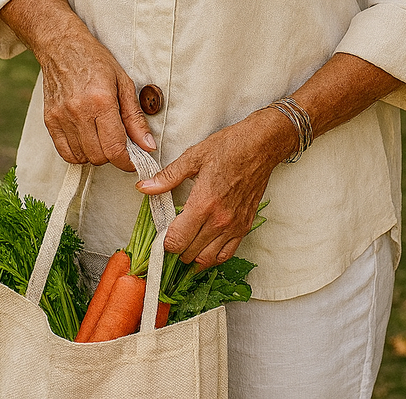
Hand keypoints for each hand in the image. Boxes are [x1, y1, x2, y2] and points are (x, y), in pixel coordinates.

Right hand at [40, 26, 155, 169]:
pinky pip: (64, 153)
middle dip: (113, 155)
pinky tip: (86, 139)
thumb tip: (147, 146)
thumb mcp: (124, 83)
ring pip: (82, 158)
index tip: (135, 160)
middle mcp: (79, 112)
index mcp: (101, 101)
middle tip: (118, 141)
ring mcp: (61, 117)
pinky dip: (78, 153)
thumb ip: (136, 118)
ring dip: (95, 154)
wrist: (62, 46)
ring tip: (101, 136)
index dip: (128, 161)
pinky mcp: (49, 121)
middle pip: (99, 156)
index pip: (115, 148)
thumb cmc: (96, 61)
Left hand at [137, 107, 295, 268]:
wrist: (261, 145)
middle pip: (189, 253)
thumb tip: (144, 187)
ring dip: (192, 257)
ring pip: (207, 259)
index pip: (176, 240)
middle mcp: (219, 220)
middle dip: (176, 249)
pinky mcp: (245, 226)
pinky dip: (212, 258)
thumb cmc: (229, 147)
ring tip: (184, 245)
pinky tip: (204, 250)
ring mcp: (234, 226)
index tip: (160, 234)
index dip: (163, 242)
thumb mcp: (194, 156)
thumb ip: (168, 176)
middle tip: (170, 237)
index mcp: (203, 203)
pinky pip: (226, 254)